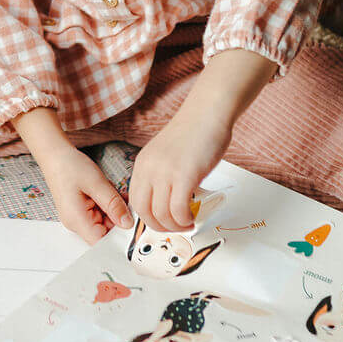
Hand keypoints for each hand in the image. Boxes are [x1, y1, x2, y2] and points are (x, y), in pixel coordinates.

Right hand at [11, 106, 132, 243]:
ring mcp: (78, 219)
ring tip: (110, 192)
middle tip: (122, 200)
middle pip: (106, 233)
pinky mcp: (81, 213)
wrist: (55, 156)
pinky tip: (107, 193)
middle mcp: (76, 223)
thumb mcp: (96, 183)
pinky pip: (101, 215)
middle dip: (119, 219)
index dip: (119, 238)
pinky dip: (109, 206)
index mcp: (76, 220)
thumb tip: (127, 224)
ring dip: (114, 210)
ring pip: (106, 224)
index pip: (101, 243)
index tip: (131, 224)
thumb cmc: (69, 166)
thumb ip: (114, 205)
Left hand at [128, 102, 232, 231]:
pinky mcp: (184, 175)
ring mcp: (165, 172)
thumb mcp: (166, 155)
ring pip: (161, 214)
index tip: (161, 223)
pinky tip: (192, 216)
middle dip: (159, 227)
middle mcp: (149, 169)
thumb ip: (162, 175)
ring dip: (175, 226)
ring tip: (187, 223)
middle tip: (174, 228)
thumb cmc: (194, 132)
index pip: (135, 200)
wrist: (207, 113)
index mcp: (142, 164)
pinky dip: (185, 219)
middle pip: (144, 211)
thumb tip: (167, 201)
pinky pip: (178, 209)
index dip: (148, 217)